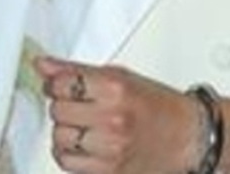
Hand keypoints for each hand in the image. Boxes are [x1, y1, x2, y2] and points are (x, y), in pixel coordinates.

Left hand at [37, 57, 199, 173]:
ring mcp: (109, 148)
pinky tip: (86, 145)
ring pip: (58, 138)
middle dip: (63, 106)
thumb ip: (78, 71)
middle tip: (80, 105)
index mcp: (115, 89)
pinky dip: (70, 154)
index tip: (66, 85)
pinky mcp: (108, 171)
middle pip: (57, 111)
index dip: (58, 84)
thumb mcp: (121, 77)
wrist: (187, 136)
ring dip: (66, 132)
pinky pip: (67, 163)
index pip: (61, 83)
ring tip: (86, 126)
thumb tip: (42, 65)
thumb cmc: (157, 105)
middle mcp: (112, 118)